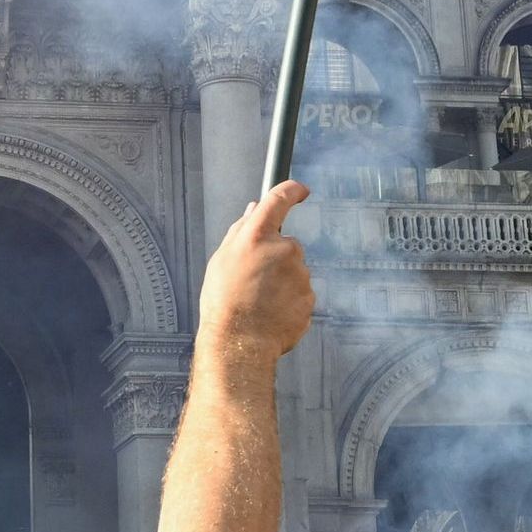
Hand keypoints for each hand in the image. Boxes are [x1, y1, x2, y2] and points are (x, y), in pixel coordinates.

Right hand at [199, 183, 315, 370]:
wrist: (240, 343)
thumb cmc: (224, 302)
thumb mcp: (222, 260)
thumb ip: (241, 230)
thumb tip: (254, 209)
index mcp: (257, 236)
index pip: (279, 199)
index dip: (292, 190)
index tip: (299, 189)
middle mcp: (284, 249)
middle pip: (288, 243)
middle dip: (276, 257)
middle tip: (254, 280)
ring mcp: (300, 274)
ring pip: (295, 271)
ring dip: (282, 282)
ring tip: (260, 302)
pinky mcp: (309, 297)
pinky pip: (300, 293)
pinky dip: (289, 301)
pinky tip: (271, 313)